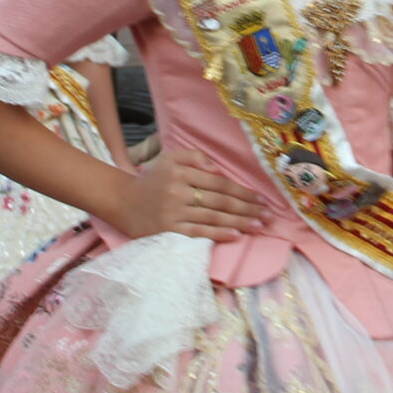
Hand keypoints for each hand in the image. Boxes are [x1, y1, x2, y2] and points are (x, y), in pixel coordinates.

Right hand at [116, 149, 267, 241]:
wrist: (124, 202)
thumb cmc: (153, 180)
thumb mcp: (170, 159)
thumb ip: (194, 157)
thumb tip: (217, 169)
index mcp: (181, 172)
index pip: (218, 183)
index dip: (242, 191)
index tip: (261, 198)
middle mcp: (178, 192)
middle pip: (220, 201)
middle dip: (247, 209)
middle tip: (268, 215)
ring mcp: (173, 213)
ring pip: (213, 217)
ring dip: (239, 222)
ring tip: (258, 226)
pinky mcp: (169, 231)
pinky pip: (198, 233)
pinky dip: (218, 234)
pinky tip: (235, 235)